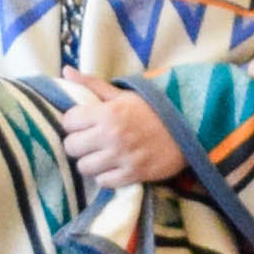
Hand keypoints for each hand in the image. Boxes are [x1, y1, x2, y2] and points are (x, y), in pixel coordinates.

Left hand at [49, 76, 187, 188]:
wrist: (188, 127)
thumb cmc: (152, 109)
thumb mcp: (123, 94)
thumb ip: (92, 84)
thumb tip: (65, 71)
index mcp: (107, 112)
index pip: (68, 121)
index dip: (73, 122)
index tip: (82, 123)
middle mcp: (111, 135)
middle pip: (72, 147)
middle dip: (78, 143)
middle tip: (90, 141)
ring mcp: (122, 157)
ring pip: (84, 167)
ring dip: (90, 162)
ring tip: (101, 155)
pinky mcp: (133, 174)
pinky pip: (103, 182)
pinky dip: (105, 176)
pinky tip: (113, 167)